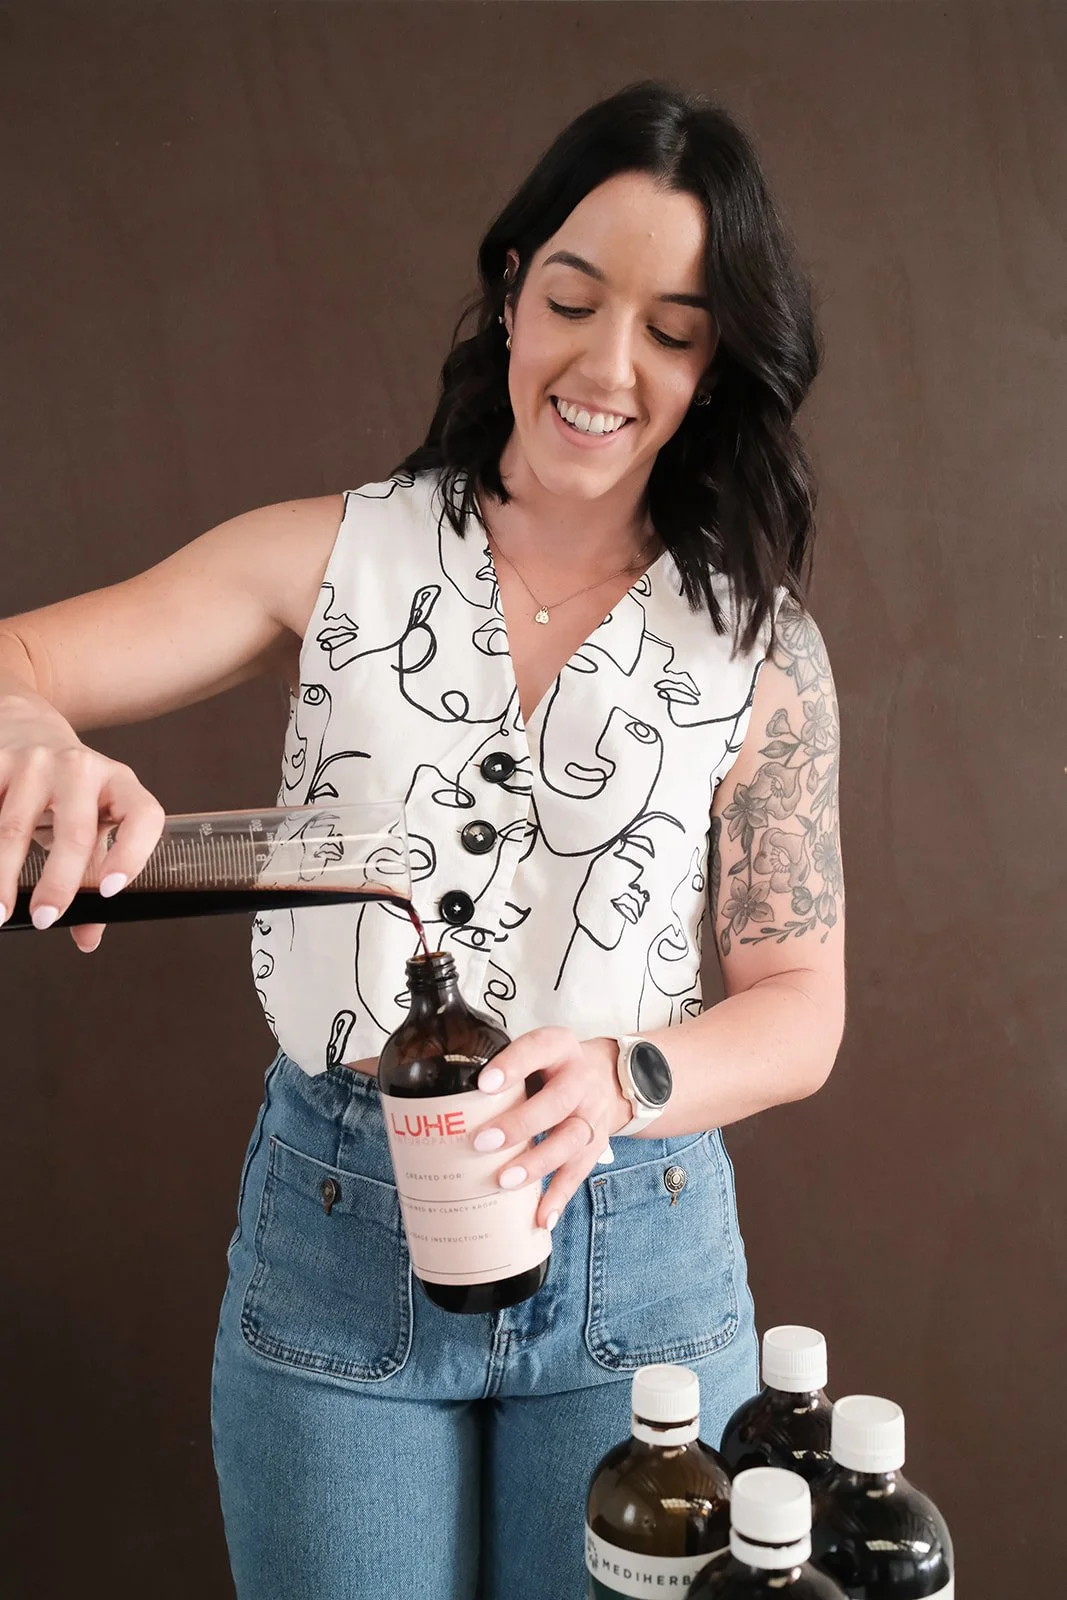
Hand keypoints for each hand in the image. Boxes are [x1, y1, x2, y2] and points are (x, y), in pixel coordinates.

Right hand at [0, 697, 164, 951]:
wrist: (27, 726)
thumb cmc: (70, 791)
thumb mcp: (94, 822)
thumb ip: (95, 876)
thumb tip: (87, 939)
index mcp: (120, 783)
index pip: (143, 816)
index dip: (133, 854)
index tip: (110, 891)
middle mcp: (81, 767)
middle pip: (74, 832)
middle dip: (59, 882)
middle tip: (47, 919)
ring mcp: (35, 761)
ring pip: (13, 827)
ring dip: (2, 876)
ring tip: (0, 912)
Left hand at [471, 1027, 631, 1229]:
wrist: (606, 1077)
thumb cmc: (551, 1068)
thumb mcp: (533, 1054)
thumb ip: (500, 1071)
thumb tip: (441, 1103)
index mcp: (559, 1048)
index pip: (538, 1049)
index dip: (513, 1065)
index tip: (484, 1083)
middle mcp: (579, 1079)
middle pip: (557, 1101)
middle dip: (520, 1124)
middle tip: (482, 1142)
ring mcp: (590, 1114)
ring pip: (570, 1139)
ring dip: (537, 1163)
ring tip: (504, 1181)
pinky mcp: (595, 1145)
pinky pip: (578, 1173)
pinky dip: (559, 1197)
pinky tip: (541, 1217)